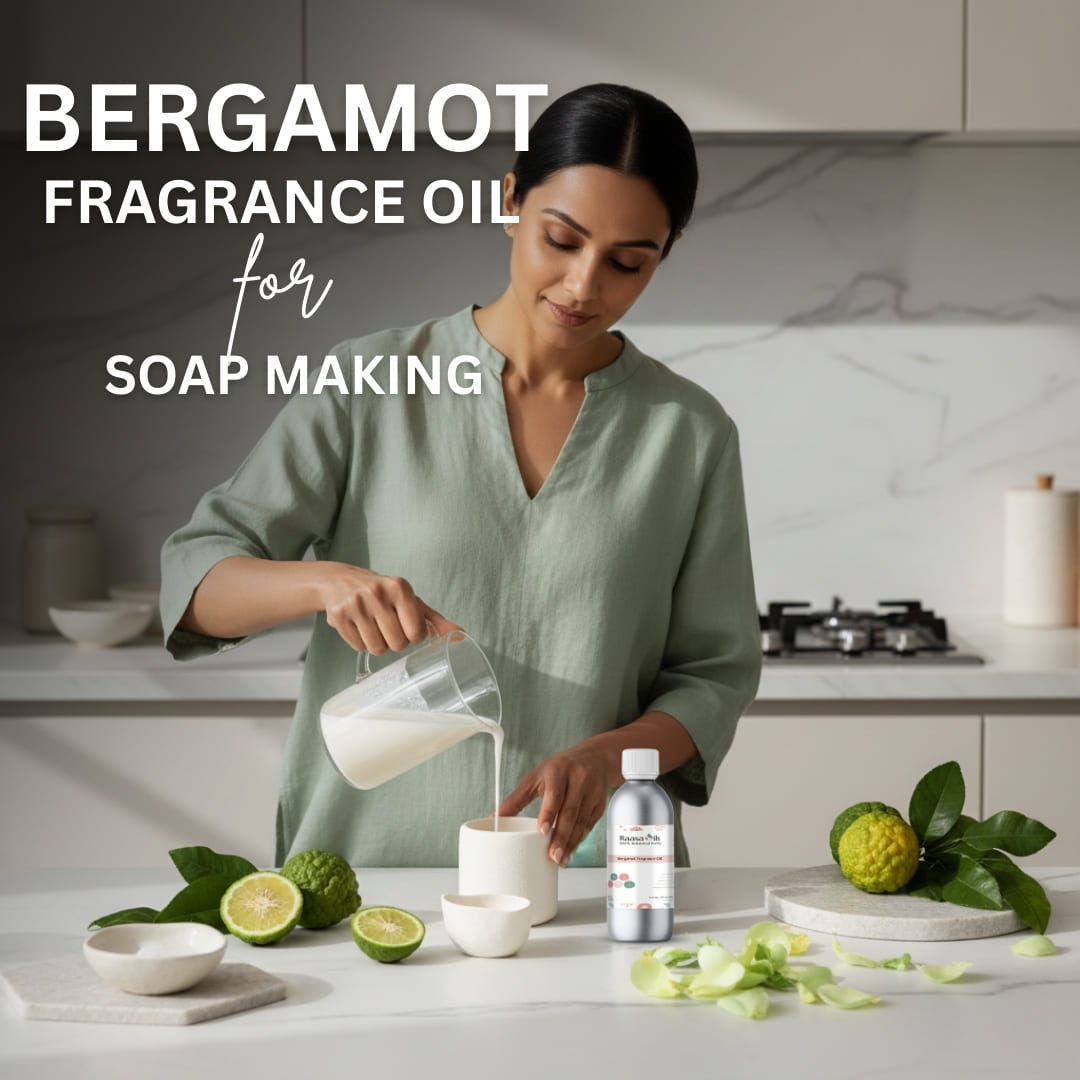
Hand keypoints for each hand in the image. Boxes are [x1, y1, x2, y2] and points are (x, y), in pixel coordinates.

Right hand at [316, 563, 458, 653]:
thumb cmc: (382, 594)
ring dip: (379, 644)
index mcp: (399, 587)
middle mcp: (377, 593)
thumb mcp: (410, 601)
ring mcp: (356, 604)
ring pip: (377, 648)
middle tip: (389, 627)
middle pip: (397, 644)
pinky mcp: (338, 616)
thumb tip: (461, 636)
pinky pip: (358, 647)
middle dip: (396, 641)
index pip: (416, 632)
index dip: (414, 635)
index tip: (407, 627)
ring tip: (374, 627)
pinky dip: (361, 643)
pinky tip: (359, 627)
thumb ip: (435, 620)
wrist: (339, 581)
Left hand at [498, 742, 618, 866]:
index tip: (542, 831)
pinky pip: (589, 825)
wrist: (595, 758)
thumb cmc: (560, 768)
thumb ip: (517, 798)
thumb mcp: (536, 776)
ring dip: (571, 843)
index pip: (555, 793)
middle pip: (570, 812)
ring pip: (581, 821)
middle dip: (561, 836)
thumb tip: (496, 817)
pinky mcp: (600, 804)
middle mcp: (578, 779)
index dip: (549, 813)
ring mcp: (592, 792)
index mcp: (558, 770)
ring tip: (560, 859)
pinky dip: (579, 840)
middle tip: (552, 856)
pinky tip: (570, 851)